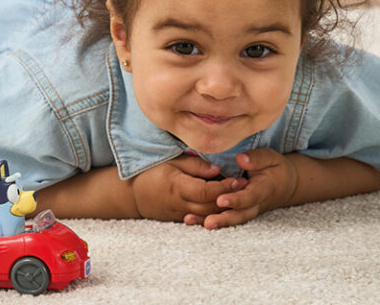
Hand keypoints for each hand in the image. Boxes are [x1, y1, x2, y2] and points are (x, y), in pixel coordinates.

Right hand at [131, 154, 245, 221]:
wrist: (133, 195)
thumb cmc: (152, 172)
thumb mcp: (171, 161)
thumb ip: (194, 166)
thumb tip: (217, 170)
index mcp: (178, 187)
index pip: (206, 192)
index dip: (224, 187)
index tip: (238, 180)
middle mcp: (181, 204)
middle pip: (211, 208)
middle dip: (230, 200)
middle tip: (246, 189)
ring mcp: (181, 214)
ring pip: (208, 216)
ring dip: (225, 210)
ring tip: (240, 198)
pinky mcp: (181, 219)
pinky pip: (201, 219)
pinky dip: (215, 215)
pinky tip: (226, 207)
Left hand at [193, 148, 297, 229]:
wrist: (284, 185)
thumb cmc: (275, 168)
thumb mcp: (271, 158)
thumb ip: (258, 158)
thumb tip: (241, 159)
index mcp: (263, 190)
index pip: (250, 197)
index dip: (236, 200)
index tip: (221, 200)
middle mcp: (254, 205)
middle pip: (238, 215)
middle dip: (222, 219)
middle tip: (207, 222)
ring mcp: (246, 211)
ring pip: (229, 220)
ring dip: (210, 222)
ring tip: (190, 221)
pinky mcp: (238, 212)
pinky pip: (224, 218)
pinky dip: (207, 219)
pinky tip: (190, 219)